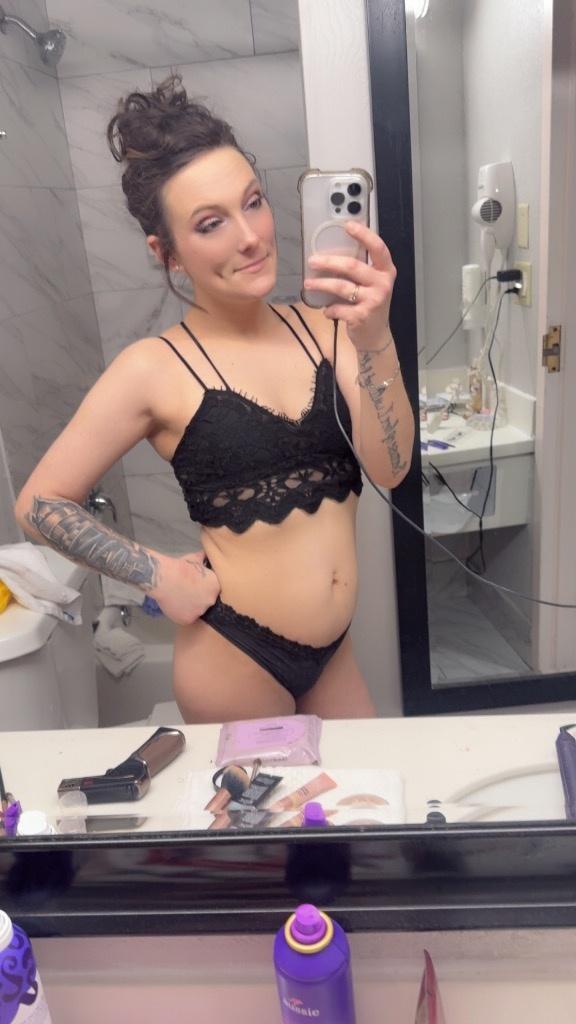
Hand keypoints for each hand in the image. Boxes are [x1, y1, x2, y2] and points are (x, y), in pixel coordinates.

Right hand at [151, 550, 220, 625]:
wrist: (166, 578)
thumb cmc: (180, 566)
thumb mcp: (195, 559)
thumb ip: (203, 558)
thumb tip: (205, 554)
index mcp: (216, 586)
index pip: (212, 591)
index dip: (203, 589)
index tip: (194, 586)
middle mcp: (211, 600)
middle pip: (205, 602)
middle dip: (198, 598)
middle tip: (186, 592)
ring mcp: (200, 611)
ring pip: (196, 611)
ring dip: (190, 607)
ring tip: (178, 598)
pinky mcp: (188, 619)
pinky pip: (186, 618)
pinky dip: (180, 614)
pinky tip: (174, 606)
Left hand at [303, 221, 396, 351]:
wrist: (376, 336)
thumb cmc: (370, 305)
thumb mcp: (372, 284)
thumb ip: (361, 270)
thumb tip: (332, 253)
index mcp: (386, 271)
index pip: (378, 248)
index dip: (364, 235)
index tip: (347, 225)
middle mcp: (382, 283)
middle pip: (352, 266)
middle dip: (329, 262)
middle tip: (312, 261)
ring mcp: (373, 300)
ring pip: (341, 287)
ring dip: (321, 285)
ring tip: (308, 284)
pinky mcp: (362, 316)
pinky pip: (338, 308)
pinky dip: (329, 309)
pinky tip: (326, 310)